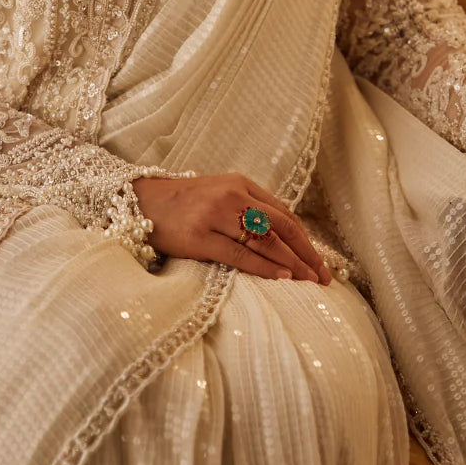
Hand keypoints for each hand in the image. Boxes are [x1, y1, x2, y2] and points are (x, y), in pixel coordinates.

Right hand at [132, 173, 331, 283]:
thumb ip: (249, 208)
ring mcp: (214, 215)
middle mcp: (231, 196)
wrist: (141, 201)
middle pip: (281, 225)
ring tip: (310, 280)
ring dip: (292, 263)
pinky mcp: (199, 236)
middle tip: (324, 276)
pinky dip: (264, 267)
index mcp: (240, 184)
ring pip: (264, 240)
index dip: (306, 239)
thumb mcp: (220, 194)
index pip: (283, 213)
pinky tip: (282, 277)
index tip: (321, 261)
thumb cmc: (184, 203)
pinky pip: (239, 254)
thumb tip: (285, 237)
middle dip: (307, 253)